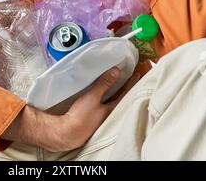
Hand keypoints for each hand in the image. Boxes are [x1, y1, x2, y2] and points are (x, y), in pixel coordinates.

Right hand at [2, 67, 139, 151]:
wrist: (67, 133)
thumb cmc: (81, 117)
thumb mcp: (93, 97)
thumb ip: (104, 84)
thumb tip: (116, 71)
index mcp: (113, 109)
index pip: (126, 92)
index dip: (132, 82)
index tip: (138, 73)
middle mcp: (109, 112)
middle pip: (121, 96)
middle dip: (125, 85)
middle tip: (130, 74)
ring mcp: (101, 115)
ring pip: (112, 99)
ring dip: (116, 90)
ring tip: (118, 80)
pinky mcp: (93, 116)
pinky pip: (104, 102)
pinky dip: (107, 94)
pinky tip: (103, 91)